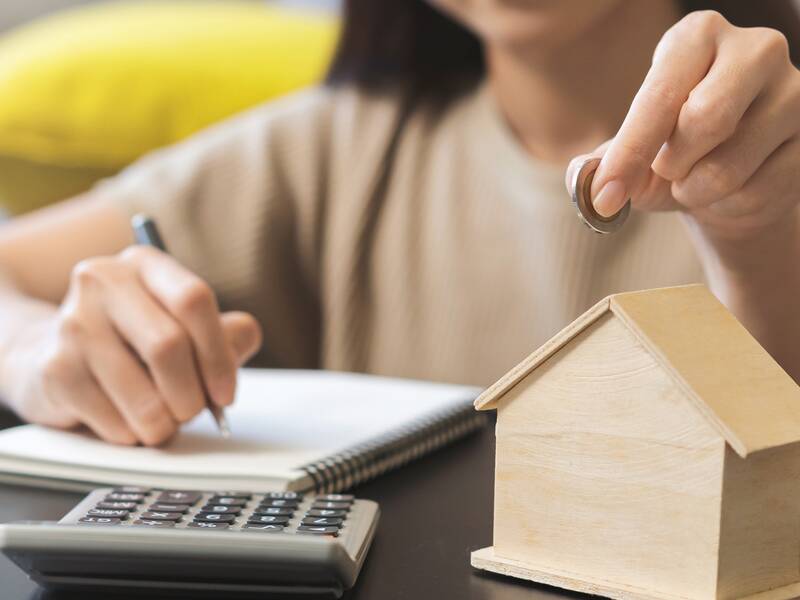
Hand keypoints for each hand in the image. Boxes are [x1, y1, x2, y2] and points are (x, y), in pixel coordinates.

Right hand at [6, 246, 261, 445]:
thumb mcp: (188, 328)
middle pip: (169, 345)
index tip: (226, 393)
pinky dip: (132, 434)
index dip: (218, 354)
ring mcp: (73, 323)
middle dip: (192, 394)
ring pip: (143, 394)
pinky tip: (127, 422)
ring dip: (164, 423)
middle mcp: (103, 281)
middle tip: (194, 412)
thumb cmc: (137, 343)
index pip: (193, 299)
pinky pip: (113, 422)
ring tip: (163, 423)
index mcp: (145, 264)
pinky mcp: (54, 369)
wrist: (55, 355)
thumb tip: (242, 339)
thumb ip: (227, 333)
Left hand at [566, 11, 799, 241]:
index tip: (606, 195)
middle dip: (670, 165)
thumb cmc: (669, 155)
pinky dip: (726, 205)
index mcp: (697, 36)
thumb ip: (606, 163)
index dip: (630, 151)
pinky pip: (755, 192)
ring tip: (694, 180)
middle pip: (706, 119)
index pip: (660, 95)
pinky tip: (730, 189)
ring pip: (728, 166)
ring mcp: (793, 92)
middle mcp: (755, 49)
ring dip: (695, 192)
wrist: (725, 185)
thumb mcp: (631, 153)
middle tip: (665, 170)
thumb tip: (590, 186)